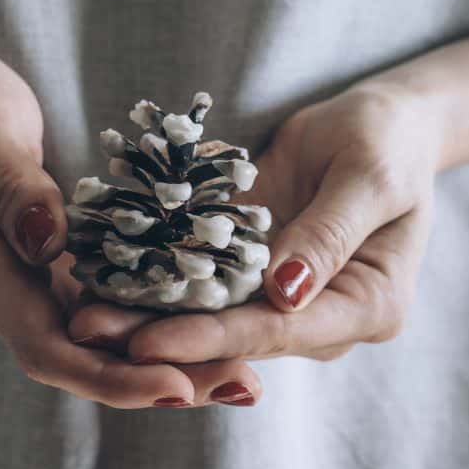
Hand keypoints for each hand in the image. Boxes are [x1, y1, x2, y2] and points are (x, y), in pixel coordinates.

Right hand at [0, 45, 242, 408]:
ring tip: (243, 370)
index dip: (111, 375)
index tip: (176, 386)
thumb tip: (46, 243)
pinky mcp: (48, 265)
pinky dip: (155, 319)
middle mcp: (4, 289)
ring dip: (168, 359)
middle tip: (243, 386)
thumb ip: (7, 184)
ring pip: (100, 340)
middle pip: (84, 358)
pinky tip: (207, 319)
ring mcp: (27, 280)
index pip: (45, 345)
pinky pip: (106, 304)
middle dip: (161, 380)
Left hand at [68, 80, 440, 387]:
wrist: (379, 124)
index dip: (214, 339)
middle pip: (239, 336)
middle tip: (89, 333)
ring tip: (82, 313)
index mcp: (368, 306)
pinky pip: (206, 281)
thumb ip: (330, 233)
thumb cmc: (387, 142)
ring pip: (214, 316)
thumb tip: (284, 294)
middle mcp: (325, 316)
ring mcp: (288, 297)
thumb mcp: (369, 176)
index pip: (283, 330)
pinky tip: (107, 275)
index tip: (149, 344)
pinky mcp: (258, 270)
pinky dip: (160, 280)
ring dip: (149, 316)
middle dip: (165, 338)